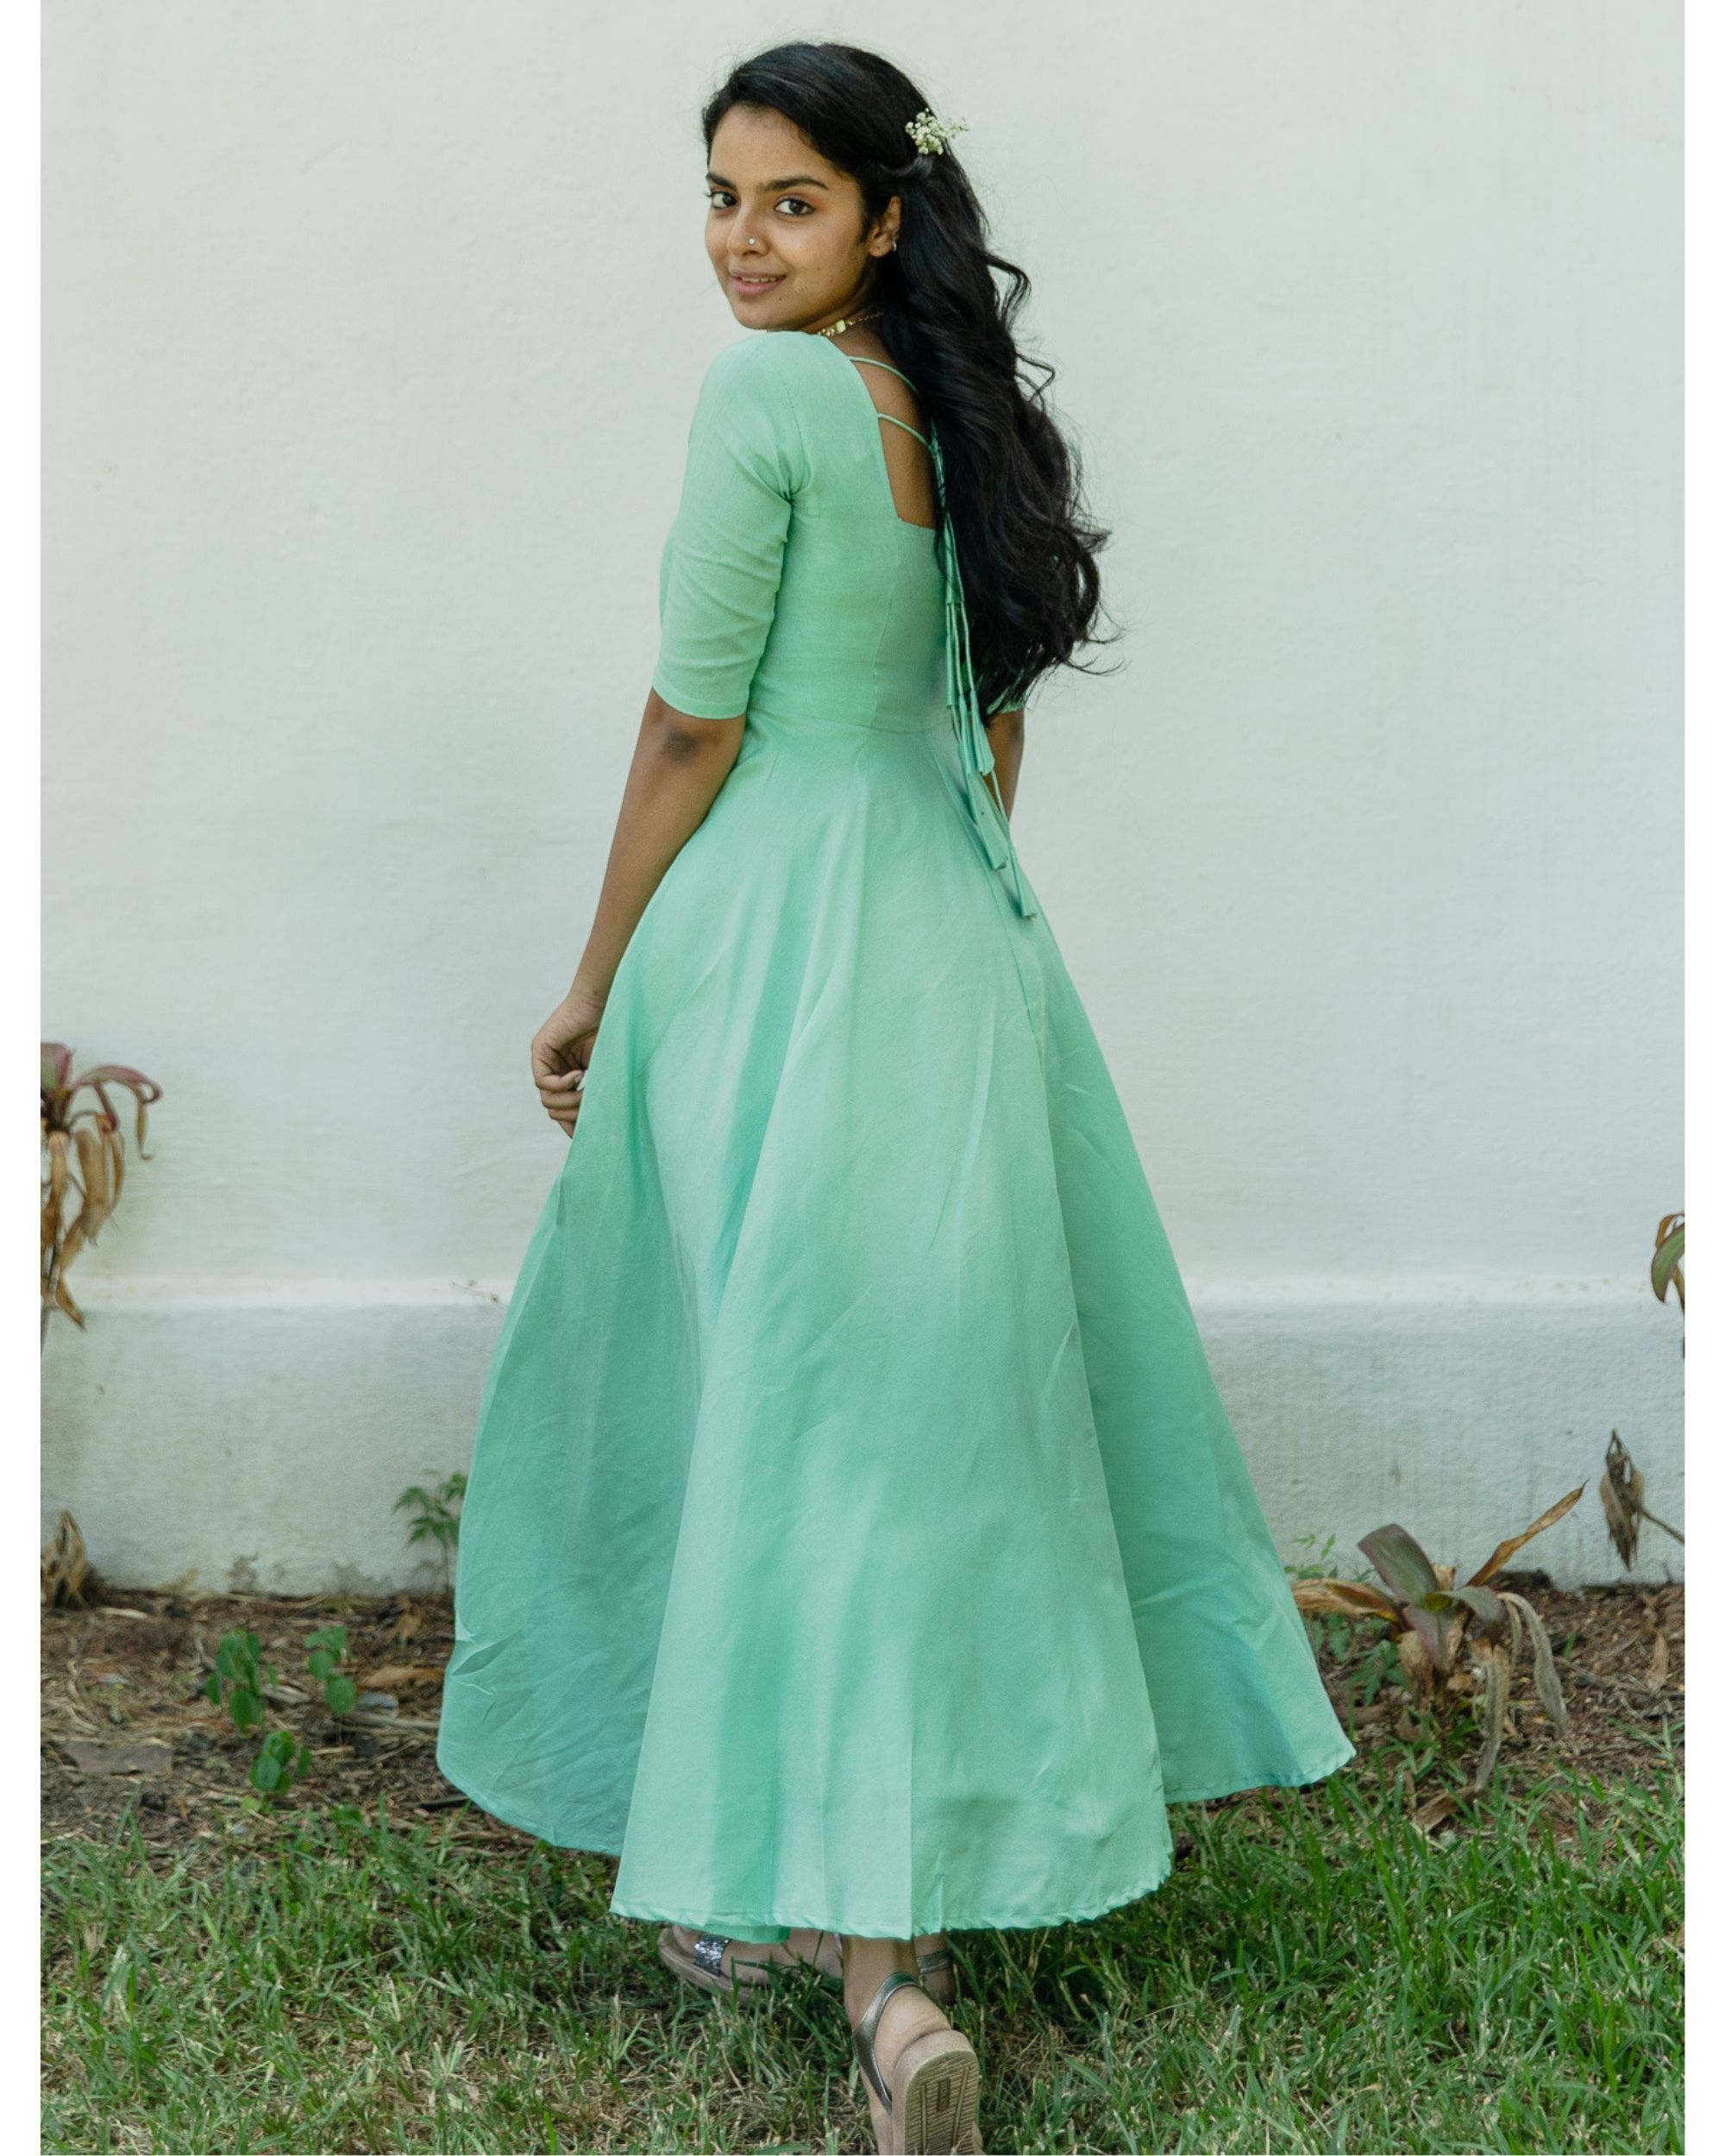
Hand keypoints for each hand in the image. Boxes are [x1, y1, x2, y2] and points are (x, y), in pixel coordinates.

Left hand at [531, 989, 606, 1137]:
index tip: (586, 1132)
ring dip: (568, 1102)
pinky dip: (561, 1085)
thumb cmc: (613, 1033)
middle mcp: (556, 1069)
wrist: (606, 1004)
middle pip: (554, 1109)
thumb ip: (595, 1095)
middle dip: (572, 1114)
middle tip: (589, 1108)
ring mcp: (546, 1060)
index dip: (572, 1124)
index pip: (563, 1109)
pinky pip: (543, 1083)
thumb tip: (591, 1126)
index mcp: (570, 1075)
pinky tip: (579, 1075)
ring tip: (585, 1092)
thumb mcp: (605, 1072)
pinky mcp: (539, 1050)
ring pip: (547, 1100)